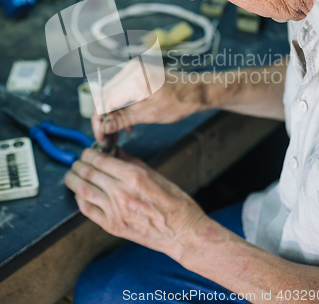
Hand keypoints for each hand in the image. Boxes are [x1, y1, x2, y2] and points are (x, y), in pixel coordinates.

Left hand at [64, 147, 206, 260]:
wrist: (182, 232)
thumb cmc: (174, 202)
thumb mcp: (156, 174)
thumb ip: (132, 161)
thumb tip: (115, 152)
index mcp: (134, 176)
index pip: (100, 160)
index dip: (88, 154)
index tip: (87, 152)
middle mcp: (121, 192)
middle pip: (88, 173)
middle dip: (78, 164)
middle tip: (76, 161)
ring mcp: (115, 211)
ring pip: (83, 191)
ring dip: (73, 180)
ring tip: (71, 175)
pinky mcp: (112, 226)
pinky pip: (87, 210)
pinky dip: (79, 199)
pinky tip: (79, 194)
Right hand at [92, 60, 204, 143]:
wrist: (198, 91)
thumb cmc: (180, 101)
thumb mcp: (151, 114)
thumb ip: (124, 119)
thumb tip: (104, 127)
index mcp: (132, 78)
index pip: (104, 101)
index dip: (99, 122)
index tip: (101, 138)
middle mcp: (130, 71)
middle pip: (106, 98)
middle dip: (105, 121)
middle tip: (107, 141)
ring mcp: (133, 72)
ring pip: (113, 98)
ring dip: (113, 117)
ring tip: (116, 137)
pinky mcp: (137, 76)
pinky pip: (122, 94)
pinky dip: (122, 110)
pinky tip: (127, 125)